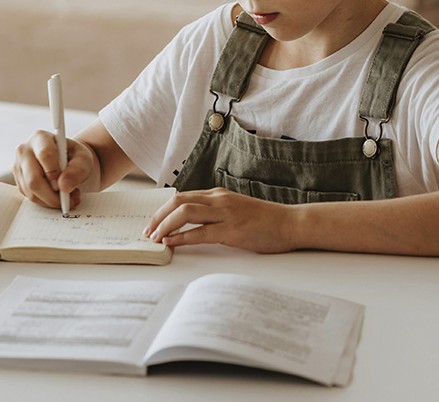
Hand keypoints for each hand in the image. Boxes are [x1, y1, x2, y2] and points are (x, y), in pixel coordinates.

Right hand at [13, 130, 98, 208]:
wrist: (66, 159)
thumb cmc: (74, 155)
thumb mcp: (83, 159)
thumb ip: (77, 170)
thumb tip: (63, 187)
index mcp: (40, 138)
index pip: (44, 154)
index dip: (54, 173)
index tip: (63, 186)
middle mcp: (25, 150)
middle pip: (33, 178)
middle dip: (52, 195)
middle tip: (69, 200)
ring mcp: (18, 166)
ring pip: (30, 191)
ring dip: (51, 200)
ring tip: (67, 197)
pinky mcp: (18, 180)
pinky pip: (29, 196)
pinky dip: (45, 201)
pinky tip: (57, 196)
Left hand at [143, 188, 298, 253]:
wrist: (291, 223)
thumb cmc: (265, 220)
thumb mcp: (235, 210)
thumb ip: (215, 213)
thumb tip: (192, 224)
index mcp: (217, 194)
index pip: (182, 197)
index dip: (163, 210)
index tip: (152, 223)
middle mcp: (218, 200)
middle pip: (177, 201)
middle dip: (158, 216)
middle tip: (147, 231)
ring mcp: (225, 214)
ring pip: (184, 213)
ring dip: (164, 225)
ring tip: (154, 238)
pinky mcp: (232, 231)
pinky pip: (199, 233)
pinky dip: (181, 238)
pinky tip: (171, 244)